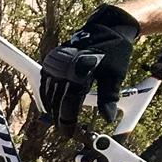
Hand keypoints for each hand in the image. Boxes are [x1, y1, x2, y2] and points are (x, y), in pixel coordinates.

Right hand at [38, 5, 139, 129]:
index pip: (69, 105)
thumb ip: (108, 98)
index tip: (68, 133)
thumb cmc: (115, 51)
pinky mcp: (52, 59)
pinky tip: (50, 103)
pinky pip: (45, 82)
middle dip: (59, 118)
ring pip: (48, 93)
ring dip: (51, 108)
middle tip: (63, 130)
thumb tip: (107, 119)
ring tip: (57, 119)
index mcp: (80, 72)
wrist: (108, 27)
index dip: (67, 122)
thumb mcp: (116, 75)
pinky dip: (46, 94)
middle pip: (56, 102)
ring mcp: (56, 62)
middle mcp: (65, 67)